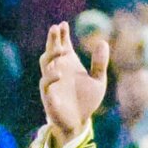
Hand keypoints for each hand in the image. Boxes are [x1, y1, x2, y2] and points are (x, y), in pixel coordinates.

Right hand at [39, 22, 108, 147]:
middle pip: (52, 50)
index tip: (63, 24)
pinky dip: (50, 77)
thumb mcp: (98, 81)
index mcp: (68, 64)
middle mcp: (58, 70)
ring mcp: (51, 82)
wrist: (79, 123)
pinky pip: (46, 84)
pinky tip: (59, 73)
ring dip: (50, 54)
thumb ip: (100, 63)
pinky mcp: (49, 96)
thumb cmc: (87, 101)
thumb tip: (103, 41)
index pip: (62, 44)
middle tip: (55, 28)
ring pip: (45, 64)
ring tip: (60, 48)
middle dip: (52, 39)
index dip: (62, 34)